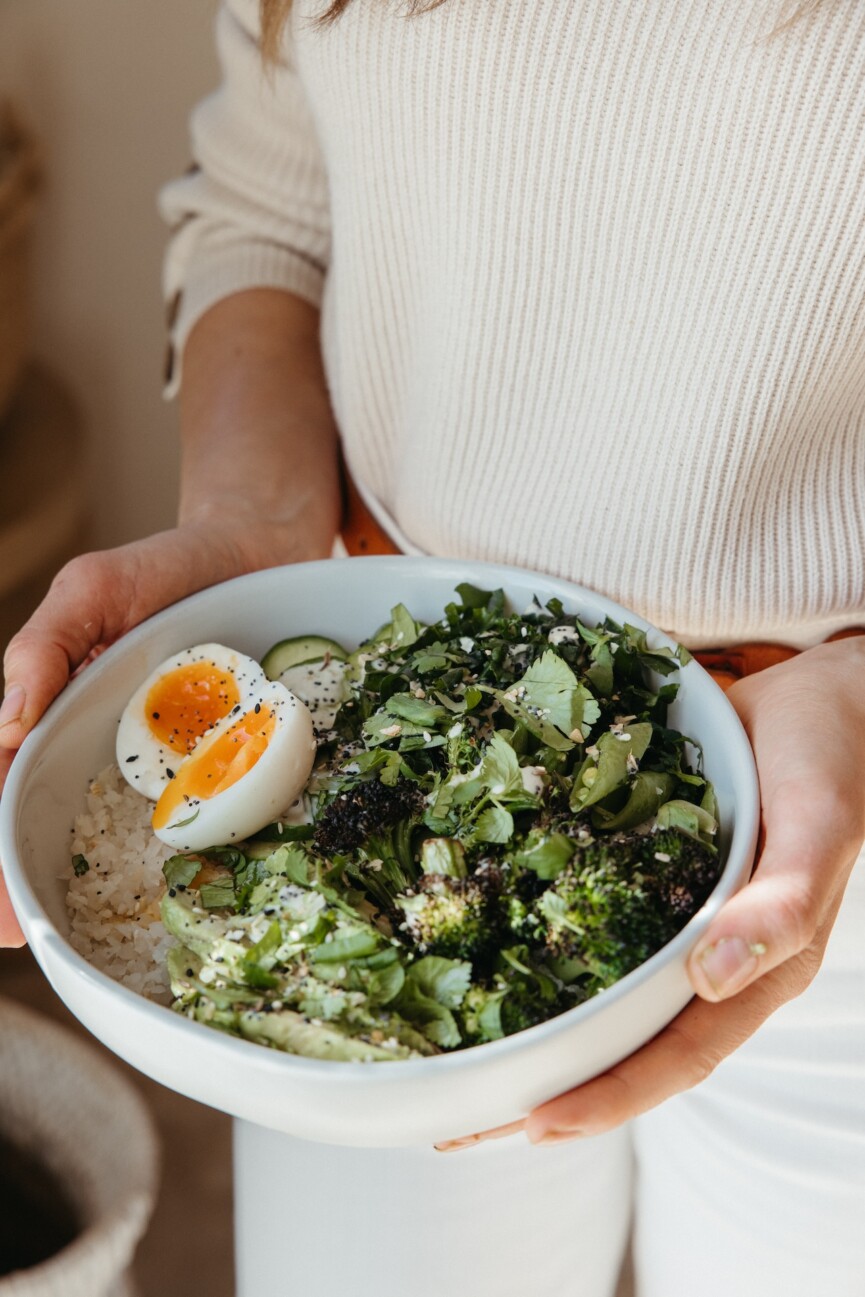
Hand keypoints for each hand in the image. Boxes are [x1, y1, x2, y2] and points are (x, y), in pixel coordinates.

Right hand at [0, 511, 334, 946]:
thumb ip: (46, 644)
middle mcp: (101, 746)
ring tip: (70, 940)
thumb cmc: (170, 567)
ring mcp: (159, 761)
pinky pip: (194, 815)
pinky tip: (177, 893)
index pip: (8, 785)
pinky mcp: (215, 761)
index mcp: (58, 713)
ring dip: (85, 886)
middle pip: (46, 822)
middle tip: (22, 936)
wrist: (257, 552)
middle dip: (23, 881)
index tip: (0, 905)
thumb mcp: (94, 589)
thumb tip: (6, 724)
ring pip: (111, 834)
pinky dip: (176, 857)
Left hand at [437, 637, 864, 1150]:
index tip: (533, 1122)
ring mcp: (682, 922)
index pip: (679, 1055)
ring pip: (608, 998)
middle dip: (553, 1090)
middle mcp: (714, 960)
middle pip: (630, 1046)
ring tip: (463, 1060)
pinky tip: (493, 954)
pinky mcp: (655, 880)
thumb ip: (784, 902)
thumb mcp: (818, 823)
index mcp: (761, 969)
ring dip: (544, 1034)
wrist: (825, 699)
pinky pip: (599, 930)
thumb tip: (712, 977)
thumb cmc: (831, 758)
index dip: (609, 1097)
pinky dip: (548, 953)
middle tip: (463, 1121)